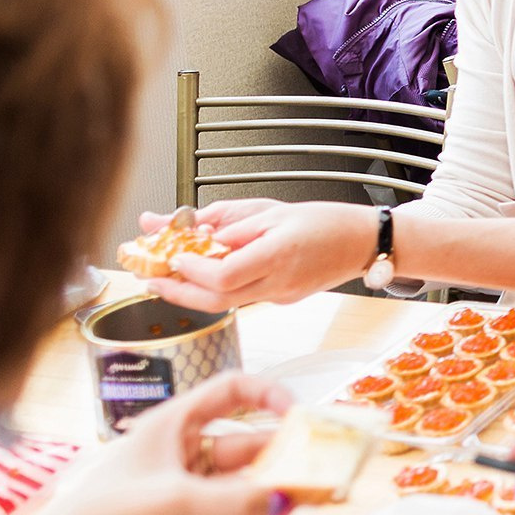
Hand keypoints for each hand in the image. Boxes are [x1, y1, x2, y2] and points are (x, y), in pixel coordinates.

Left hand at [0, 373, 295, 514]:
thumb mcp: (167, 505)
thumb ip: (231, 504)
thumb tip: (285, 503)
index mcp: (172, 426)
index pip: (231, 392)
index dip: (268, 394)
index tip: (298, 413)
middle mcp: (184, 455)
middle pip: (249, 444)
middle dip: (285, 453)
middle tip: (325, 466)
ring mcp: (189, 495)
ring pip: (248, 485)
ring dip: (280, 490)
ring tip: (320, 496)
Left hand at [143, 199, 376, 311]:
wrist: (362, 243)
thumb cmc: (324, 221)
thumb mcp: (270, 210)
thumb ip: (224, 222)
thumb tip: (180, 226)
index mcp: (277, 255)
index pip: (223, 276)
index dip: (192, 270)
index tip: (173, 256)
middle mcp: (278, 283)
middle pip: (215, 301)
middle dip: (176, 292)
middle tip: (151, 278)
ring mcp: (280, 297)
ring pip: (224, 304)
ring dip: (192, 292)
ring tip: (171, 274)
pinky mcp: (281, 300)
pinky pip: (242, 298)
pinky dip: (218, 288)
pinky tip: (210, 273)